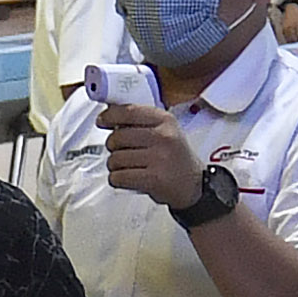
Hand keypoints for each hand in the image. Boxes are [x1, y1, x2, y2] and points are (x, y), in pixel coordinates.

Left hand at [95, 97, 203, 211]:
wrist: (194, 185)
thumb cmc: (176, 158)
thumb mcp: (166, 131)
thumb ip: (142, 122)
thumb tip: (110, 117)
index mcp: (165, 121)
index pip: (129, 111)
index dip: (110, 116)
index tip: (103, 120)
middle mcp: (163, 137)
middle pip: (117, 136)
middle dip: (113, 146)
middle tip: (120, 151)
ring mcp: (159, 158)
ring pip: (115, 158)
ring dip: (114, 165)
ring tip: (127, 167)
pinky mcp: (153, 179)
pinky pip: (119, 177)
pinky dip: (117, 179)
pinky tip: (126, 178)